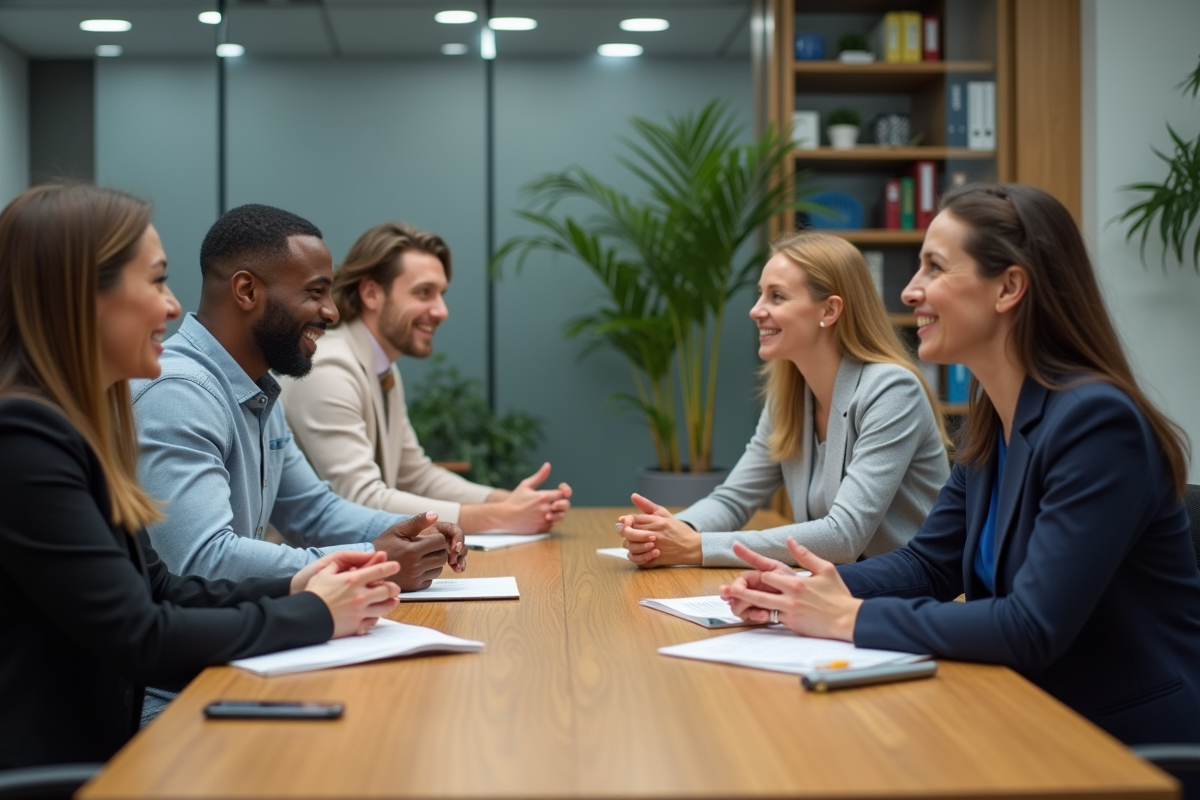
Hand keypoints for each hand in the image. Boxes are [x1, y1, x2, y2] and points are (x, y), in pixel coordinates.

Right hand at [302, 552, 401, 637]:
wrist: (305, 617)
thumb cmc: (313, 594)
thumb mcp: (323, 573)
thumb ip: (339, 565)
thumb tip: (352, 562)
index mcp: (353, 580)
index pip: (379, 571)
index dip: (390, 567)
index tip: (396, 566)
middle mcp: (360, 595)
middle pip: (387, 590)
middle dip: (393, 588)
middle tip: (395, 587)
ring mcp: (360, 612)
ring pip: (385, 607)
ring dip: (391, 603)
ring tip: (393, 600)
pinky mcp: (357, 625)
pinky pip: (373, 621)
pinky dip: (377, 616)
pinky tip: (377, 614)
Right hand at [372, 511, 466, 590]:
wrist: (369, 566)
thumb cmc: (384, 545)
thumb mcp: (398, 530)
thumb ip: (417, 522)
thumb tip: (435, 515)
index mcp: (412, 550)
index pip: (440, 542)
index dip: (437, 538)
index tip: (428, 538)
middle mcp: (415, 566)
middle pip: (442, 556)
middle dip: (438, 550)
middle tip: (426, 547)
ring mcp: (415, 578)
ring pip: (438, 569)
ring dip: (434, 562)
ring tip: (421, 557)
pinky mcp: (414, 587)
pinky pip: (431, 580)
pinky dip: (427, 573)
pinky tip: (417, 568)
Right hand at [466, 463, 572, 532]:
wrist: (505, 516)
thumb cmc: (515, 500)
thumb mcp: (525, 485)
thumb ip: (539, 476)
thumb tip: (548, 465)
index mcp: (542, 497)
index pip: (562, 493)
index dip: (564, 491)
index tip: (560, 490)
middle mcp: (545, 509)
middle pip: (565, 505)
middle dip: (563, 502)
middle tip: (556, 501)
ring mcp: (544, 520)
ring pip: (561, 516)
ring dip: (558, 512)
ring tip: (550, 509)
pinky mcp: (542, 529)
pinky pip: (554, 525)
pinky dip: (553, 521)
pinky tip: (545, 516)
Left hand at [615, 492, 700, 566]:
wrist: (693, 547)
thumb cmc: (678, 530)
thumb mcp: (664, 514)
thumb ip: (647, 505)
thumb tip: (633, 495)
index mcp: (656, 522)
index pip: (632, 519)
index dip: (625, 521)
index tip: (625, 522)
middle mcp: (655, 535)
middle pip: (629, 533)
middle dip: (624, 532)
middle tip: (626, 533)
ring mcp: (655, 548)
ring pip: (631, 547)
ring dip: (629, 545)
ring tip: (634, 542)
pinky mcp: (655, 560)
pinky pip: (638, 560)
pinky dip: (635, 557)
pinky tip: (639, 552)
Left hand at [719, 539, 861, 640]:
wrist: (848, 620)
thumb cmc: (838, 594)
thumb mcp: (825, 569)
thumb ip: (805, 555)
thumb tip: (790, 540)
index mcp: (796, 582)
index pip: (767, 574)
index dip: (757, 569)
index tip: (747, 560)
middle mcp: (790, 597)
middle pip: (759, 590)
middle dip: (745, 588)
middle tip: (729, 589)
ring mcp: (790, 612)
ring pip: (760, 606)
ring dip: (744, 603)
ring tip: (730, 601)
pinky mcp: (792, 625)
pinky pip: (773, 619)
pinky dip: (763, 616)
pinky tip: (754, 616)